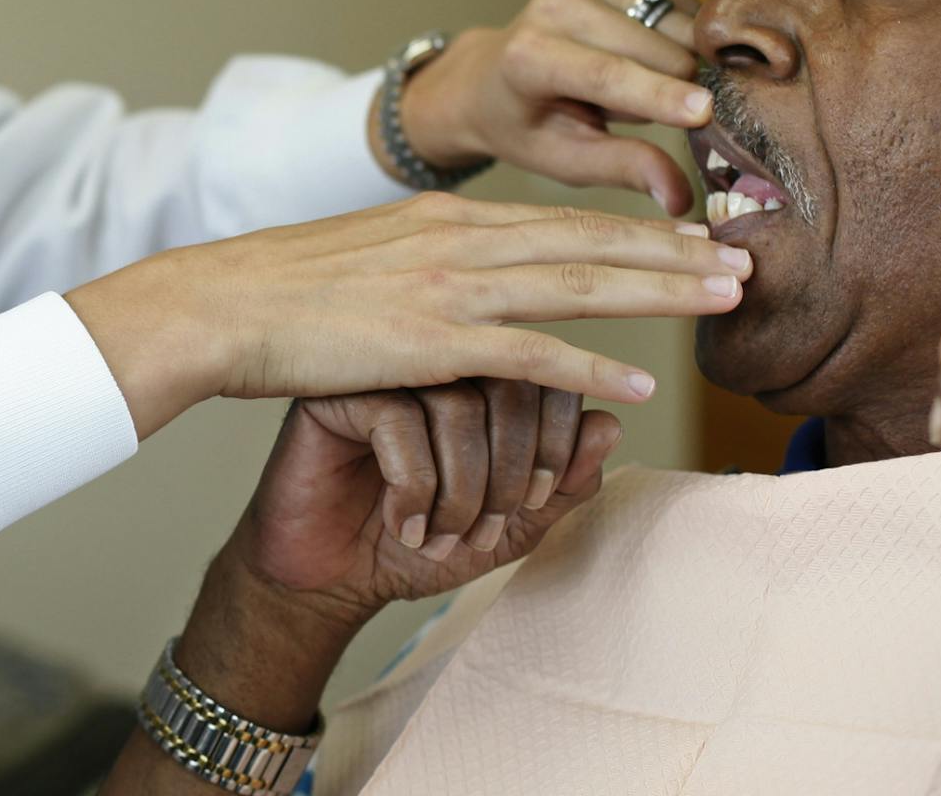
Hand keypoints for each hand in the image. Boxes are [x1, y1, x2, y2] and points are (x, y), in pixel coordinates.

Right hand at [69, 191, 747, 436]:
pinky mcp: (429, 339)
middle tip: (748, 257)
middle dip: (676, 250)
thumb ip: (430, 259)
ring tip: (725, 297)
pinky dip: (590, 370)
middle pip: (590, 241)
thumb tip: (469, 269)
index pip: (564, 219)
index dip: (640, 227)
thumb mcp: (369, 255)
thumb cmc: (283, 291)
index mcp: (449, 219)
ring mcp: (448, 287)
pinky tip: (640, 386)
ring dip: (661, 291)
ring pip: (578, 284)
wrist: (221, 306)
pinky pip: (530, 356)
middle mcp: (460, 240)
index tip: (698, 234)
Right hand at [240, 383, 618, 621]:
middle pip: (511, 387)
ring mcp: (389, 371)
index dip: (559, 445)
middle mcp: (442, 361)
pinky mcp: (339, 393)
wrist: (331, 578)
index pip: (550, 381)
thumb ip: (564, 484)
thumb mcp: (511, 526)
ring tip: (441, 538)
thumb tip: (609, 427)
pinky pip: (400, 423)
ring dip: (462, 493)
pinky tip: (404, 525)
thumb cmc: (419, 543)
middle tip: (483, 533)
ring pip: (460, 408)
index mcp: (486, 377)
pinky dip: (414, 489)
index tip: (536, 502)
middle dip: (511, 476)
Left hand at [394, 0, 708, 212]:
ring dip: (671, 60)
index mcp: (529, 58)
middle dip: (669, 88)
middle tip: (627, 109)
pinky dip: (673, 29)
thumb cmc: (528, 126)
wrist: (489, 77)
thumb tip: (680, 198)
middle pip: (658, 51)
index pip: (607, 75)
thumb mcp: (566, 160)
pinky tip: (642, 47)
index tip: (706, 113)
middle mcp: (552, 3)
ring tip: (628, 78)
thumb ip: (624, 169)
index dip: (659, 95)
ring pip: (675, 24)